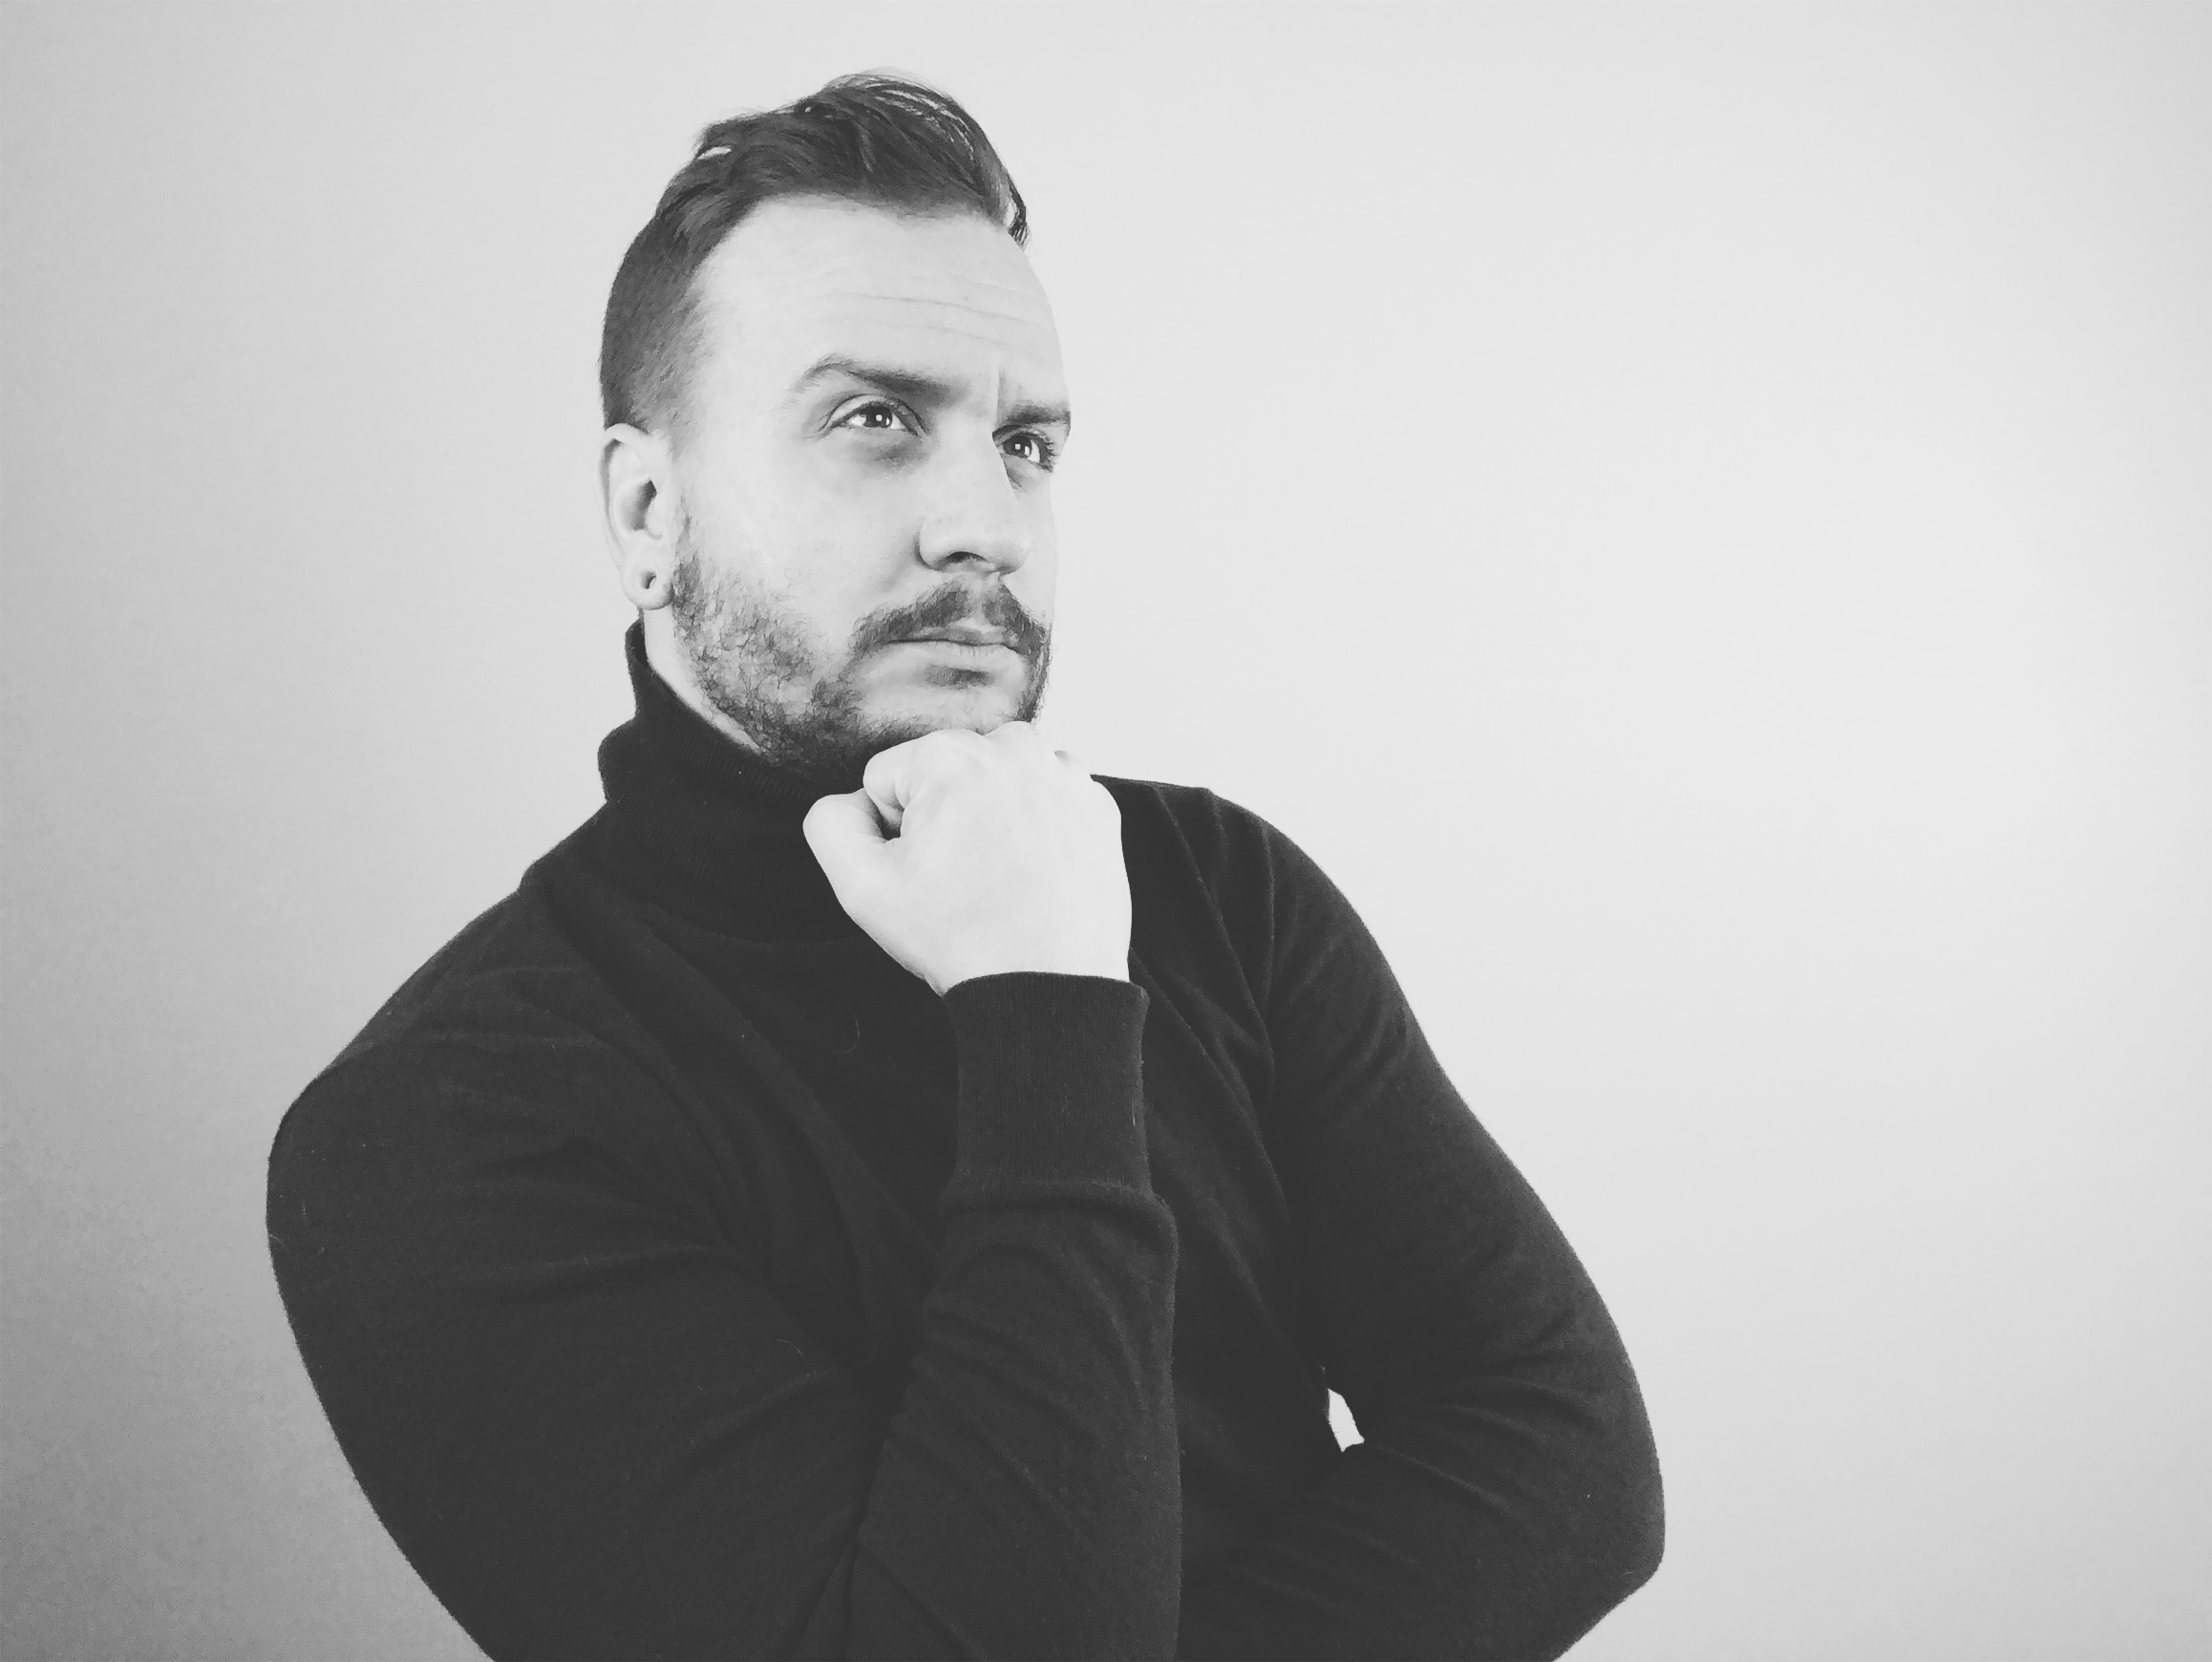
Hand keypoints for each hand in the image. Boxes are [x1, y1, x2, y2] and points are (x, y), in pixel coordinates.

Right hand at [802, 723, 1130, 995]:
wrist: (1049, 987)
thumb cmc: (960, 938)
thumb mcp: (862, 887)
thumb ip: (830, 823)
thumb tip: (853, 801)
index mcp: (952, 755)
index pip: (886, 777)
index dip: (892, 831)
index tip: (926, 871)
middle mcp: (1016, 747)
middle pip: (945, 771)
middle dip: (944, 816)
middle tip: (962, 878)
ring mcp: (1065, 774)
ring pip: (995, 780)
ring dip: (990, 815)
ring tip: (1000, 876)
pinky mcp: (1097, 804)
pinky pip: (1042, 799)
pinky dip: (1035, 827)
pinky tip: (1034, 872)